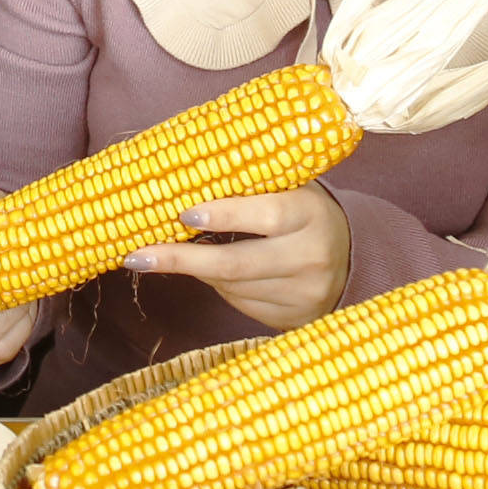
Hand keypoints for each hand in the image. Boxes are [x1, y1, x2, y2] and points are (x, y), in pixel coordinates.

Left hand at [115, 188, 351, 333]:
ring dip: (196, 269)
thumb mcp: (289, 188)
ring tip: (163, 254)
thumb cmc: (301, 212)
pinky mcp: (293, 319)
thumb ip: (249, 181)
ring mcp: (304, 293)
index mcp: (311, 213)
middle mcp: (312, 256)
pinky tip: (208, 272)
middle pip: (238, 263)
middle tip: (137, 255)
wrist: (350, 258)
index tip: (183, 213)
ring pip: (232, 286)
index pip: (265, 214)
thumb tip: (177, 169)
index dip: (223, 214)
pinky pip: (240, 304)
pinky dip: (218, 286)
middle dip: (181, 259)